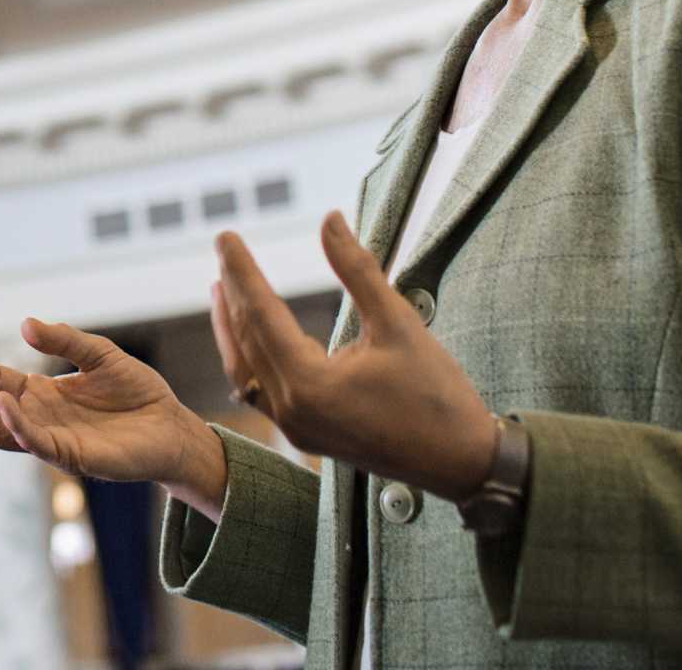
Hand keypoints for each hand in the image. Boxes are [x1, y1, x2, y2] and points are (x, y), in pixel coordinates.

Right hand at [0, 320, 222, 509]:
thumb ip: (66, 341)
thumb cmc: (137, 392)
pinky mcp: (70, 456)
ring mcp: (53, 440)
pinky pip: (34, 443)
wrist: (171, 425)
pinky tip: (6, 401)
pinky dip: (16, 424)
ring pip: (3, 432)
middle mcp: (42, 419)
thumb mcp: (101, 355)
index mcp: (45, 396)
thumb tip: (26, 324)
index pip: (1, 381)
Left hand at [212, 212, 495, 501]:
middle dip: (233, 291)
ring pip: (248, 368)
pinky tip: (257, 335)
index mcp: (309, 385)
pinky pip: (262, 391)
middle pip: (247, 340)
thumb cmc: (434, 392)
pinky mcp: (308, 433)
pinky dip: (252, 356)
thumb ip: (357, 269)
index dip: (243, 270)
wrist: (459, 461)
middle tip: (223, 248)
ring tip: (223, 287)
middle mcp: (292, 411)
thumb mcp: (398, 321)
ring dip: (233, 327)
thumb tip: (329, 220)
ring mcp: (297, 428)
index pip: (260, 315)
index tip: (226, 236)